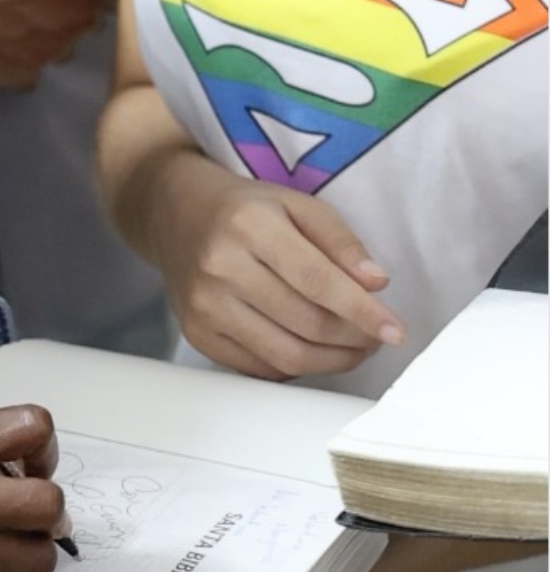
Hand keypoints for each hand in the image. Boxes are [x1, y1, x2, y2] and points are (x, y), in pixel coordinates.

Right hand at [0, 403, 64, 571]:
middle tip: (33, 500)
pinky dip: (12, 571)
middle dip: (50, 500)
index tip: (32, 456)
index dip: (44, 443)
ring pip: (40, 556)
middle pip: (50, 502)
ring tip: (18, 534)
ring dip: (37, 543)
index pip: (36, 430)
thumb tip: (16, 454)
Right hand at [154, 155, 405, 379]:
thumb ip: (339, 240)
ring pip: (286, 356)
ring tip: (354, 347)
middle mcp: (221, 268)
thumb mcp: (295, 203)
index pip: (317, 281)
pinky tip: (313, 350)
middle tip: (377, 336)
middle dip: (355, 338)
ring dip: (333, 360)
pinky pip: (260, 368)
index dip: (362, 311)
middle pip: (306, 323)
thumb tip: (376, 284)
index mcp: (249, 226)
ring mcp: (205, 306)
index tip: (395, 330)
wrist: (176, 213)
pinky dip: (297, 367)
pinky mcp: (197, 334)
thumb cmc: (243, 208)